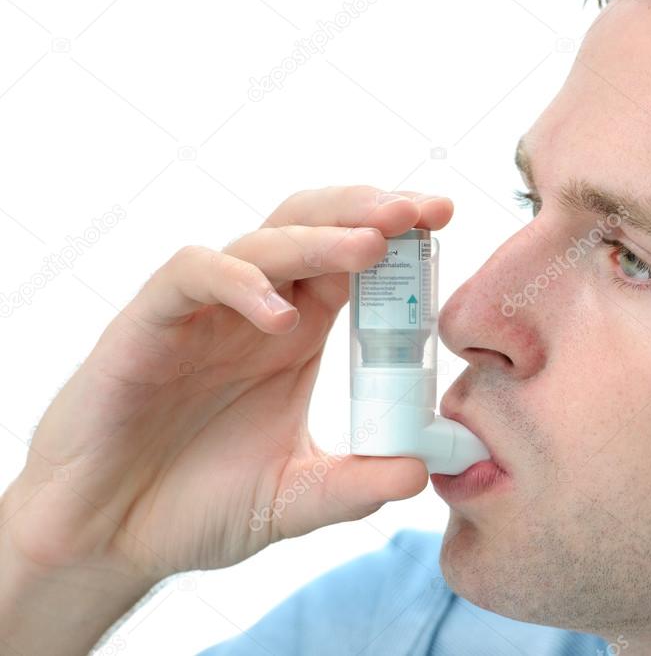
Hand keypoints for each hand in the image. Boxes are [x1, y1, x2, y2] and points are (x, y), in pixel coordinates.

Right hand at [1, 186, 451, 584]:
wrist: (109, 536)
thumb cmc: (197, 507)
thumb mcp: (294, 499)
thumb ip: (355, 486)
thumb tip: (424, 471)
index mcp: (300, 334)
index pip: (356, 264)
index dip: (399, 239)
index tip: (443, 222)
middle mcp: (258, 311)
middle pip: (315, 227)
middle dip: (369, 211)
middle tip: (422, 210)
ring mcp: (205, 313)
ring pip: (263, 240)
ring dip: (321, 238)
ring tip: (372, 247)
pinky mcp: (151, 324)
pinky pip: (193, 276)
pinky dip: (239, 283)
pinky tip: (280, 317)